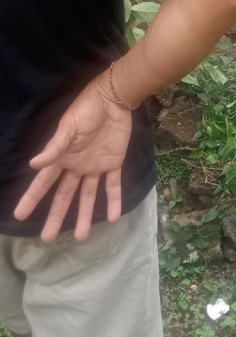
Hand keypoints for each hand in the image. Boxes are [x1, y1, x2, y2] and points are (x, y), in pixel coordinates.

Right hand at [14, 73, 131, 242]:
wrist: (114, 98)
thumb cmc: (87, 109)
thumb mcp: (69, 126)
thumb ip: (55, 147)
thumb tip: (33, 164)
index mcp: (62, 157)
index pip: (44, 182)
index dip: (32, 198)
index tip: (20, 214)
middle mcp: (76, 165)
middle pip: (64, 195)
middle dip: (56, 216)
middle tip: (48, 238)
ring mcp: (95, 166)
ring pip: (88, 195)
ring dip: (86, 215)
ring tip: (83, 237)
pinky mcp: (113, 162)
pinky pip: (113, 185)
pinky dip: (114, 201)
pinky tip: (114, 217)